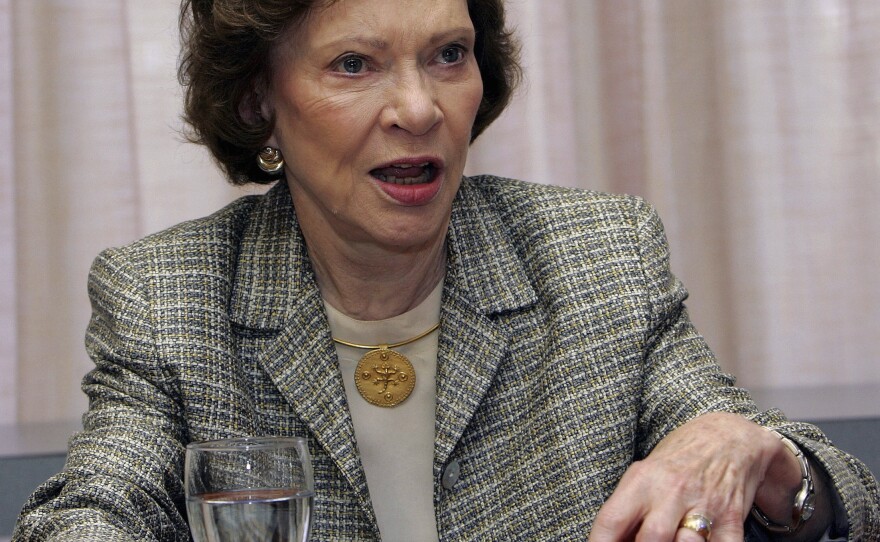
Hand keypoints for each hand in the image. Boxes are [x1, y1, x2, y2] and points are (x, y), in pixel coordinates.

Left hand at [588, 412, 824, 540]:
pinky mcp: (732, 520)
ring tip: (671, 540)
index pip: (612, 519)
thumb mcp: (645, 475)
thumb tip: (609, 540)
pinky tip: (701, 541)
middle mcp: (672, 491)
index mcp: (643, 479)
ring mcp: (705, 506)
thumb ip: (628, 510)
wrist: (728, 439)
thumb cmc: (677, 462)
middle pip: (651, 537)